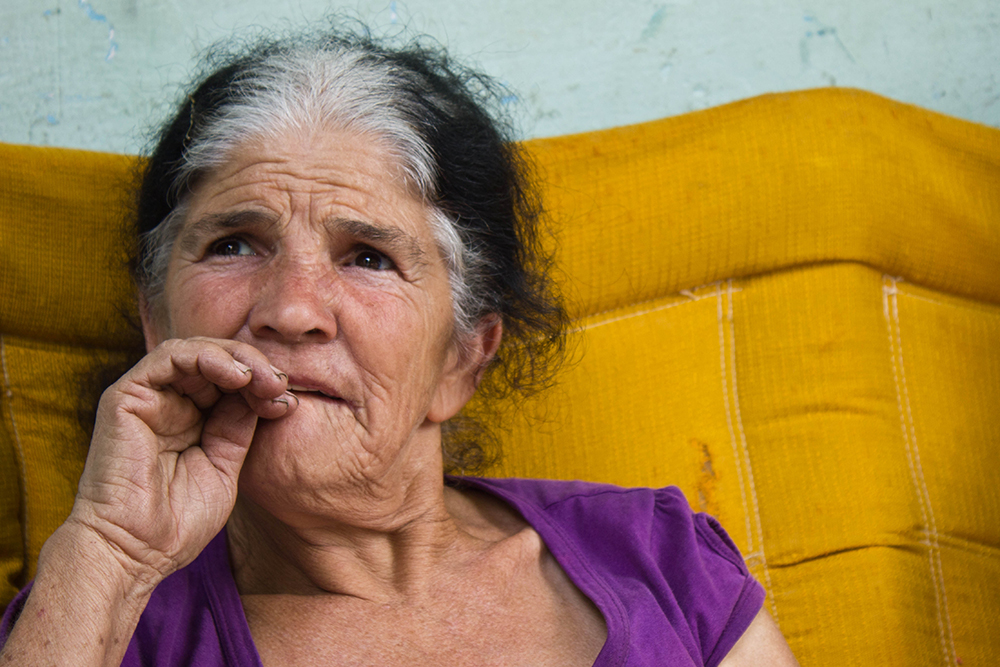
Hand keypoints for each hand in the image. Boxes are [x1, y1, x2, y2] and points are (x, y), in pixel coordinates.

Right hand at [68, 337, 295, 584]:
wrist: (135, 552)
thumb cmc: (177, 522)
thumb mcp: (225, 465)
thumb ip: (239, 425)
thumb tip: (269, 391)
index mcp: (193, 420)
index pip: (231, 383)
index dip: (262, 384)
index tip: (288, 403)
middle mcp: (170, 404)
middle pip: (216, 362)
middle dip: (255, 367)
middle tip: (279, 384)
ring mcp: (148, 398)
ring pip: (195, 352)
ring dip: (236, 358)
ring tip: (261, 378)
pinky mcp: (126, 396)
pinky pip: (168, 357)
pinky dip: (206, 357)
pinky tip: (236, 375)